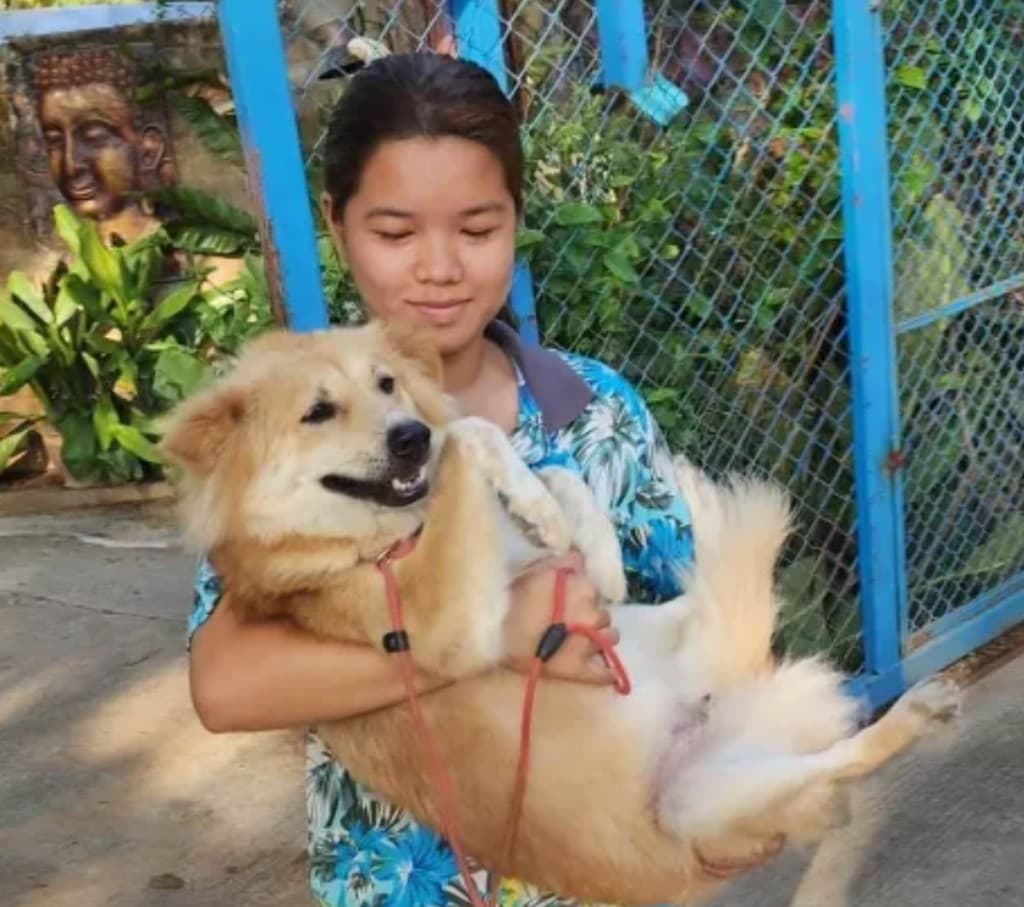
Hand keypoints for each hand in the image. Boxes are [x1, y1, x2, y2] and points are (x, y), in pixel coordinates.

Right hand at [502, 552, 619, 684]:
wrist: (497, 638)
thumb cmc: (512, 600)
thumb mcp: (535, 571)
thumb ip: (562, 563)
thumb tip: (579, 559)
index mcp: (583, 587)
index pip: (593, 589)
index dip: (580, 595)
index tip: (567, 601)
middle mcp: (593, 613)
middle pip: (603, 613)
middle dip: (590, 616)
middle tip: (571, 622)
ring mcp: (591, 643)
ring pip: (611, 638)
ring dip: (599, 638)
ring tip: (580, 642)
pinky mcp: (583, 670)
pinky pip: (606, 672)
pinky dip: (605, 671)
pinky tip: (597, 667)